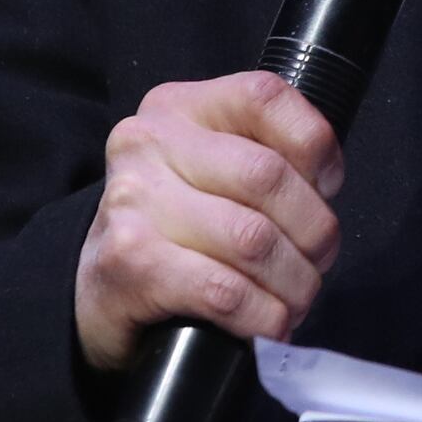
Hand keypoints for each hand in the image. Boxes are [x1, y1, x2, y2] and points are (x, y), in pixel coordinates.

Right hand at [73, 70, 345, 370]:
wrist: (95, 293)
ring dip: (295, 281)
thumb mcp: (211, 171)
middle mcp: (148, 143)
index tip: (326, 188)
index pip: (264, 98)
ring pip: (253, 239)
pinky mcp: (128, 265)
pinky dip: (263, 315)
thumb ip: (262, 155)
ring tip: (297, 298)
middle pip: (266, 176)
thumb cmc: (174, 229)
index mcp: (178, 107)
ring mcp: (133, 203)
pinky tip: (270, 323)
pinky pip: (225, 292)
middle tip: (318, 261)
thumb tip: (324, 185)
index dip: (314, 146)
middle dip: (314, 230)